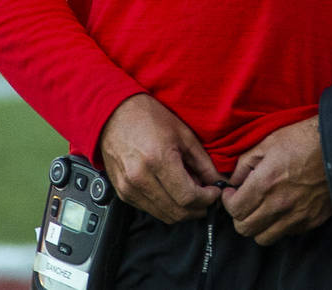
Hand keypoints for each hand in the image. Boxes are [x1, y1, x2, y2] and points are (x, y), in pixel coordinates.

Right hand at [99, 93, 222, 223]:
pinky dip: (166, 206)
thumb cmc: (149, 117)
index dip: (207, 199)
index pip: (187, 196)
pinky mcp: (122, 194)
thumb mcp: (183, 134)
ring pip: (163, 215)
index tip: (215, 192)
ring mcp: (129, 188)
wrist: (113, 115)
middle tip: (208, 197)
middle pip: (176, 211)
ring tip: (192, 193)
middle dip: (197, 209)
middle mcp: (140, 178)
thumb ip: (202, 162)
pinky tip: (174, 191)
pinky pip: (150, 209)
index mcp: (158, 160)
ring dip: (182, 210)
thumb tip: (217, 179)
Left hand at [222, 116, 331, 244]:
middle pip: (245, 229)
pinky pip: (287, 233)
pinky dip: (279, 225)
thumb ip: (245, 162)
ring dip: (258, 225)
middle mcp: (279, 205)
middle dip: (239, 215)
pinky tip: (283, 207)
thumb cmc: (304, 139)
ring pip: (264, 238)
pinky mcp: (311, 221)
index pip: (234, 209)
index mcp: (266, 183)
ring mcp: (296, 216)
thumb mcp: (269, 141)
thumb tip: (234, 180)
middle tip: (244, 201)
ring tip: (262, 208)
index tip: (232, 192)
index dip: (228, 201)